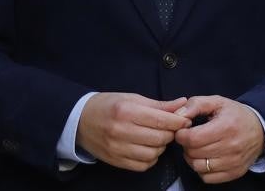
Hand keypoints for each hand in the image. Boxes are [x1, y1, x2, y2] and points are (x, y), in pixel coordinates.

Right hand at [75, 93, 189, 171]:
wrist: (79, 120)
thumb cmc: (108, 105)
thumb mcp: (131, 98)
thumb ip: (158, 104)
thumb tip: (183, 104)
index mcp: (126, 110)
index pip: (161, 120)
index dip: (178, 121)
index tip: (184, 120)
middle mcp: (121, 130)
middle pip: (160, 138)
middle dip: (170, 134)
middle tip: (169, 128)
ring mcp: (118, 148)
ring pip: (153, 154)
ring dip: (161, 147)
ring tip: (156, 138)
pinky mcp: (116, 161)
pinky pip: (143, 165)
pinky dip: (150, 158)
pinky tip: (147, 148)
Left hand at [173, 95, 264, 183]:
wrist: (260, 129)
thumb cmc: (236, 115)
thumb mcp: (217, 102)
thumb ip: (196, 104)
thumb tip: (179, 115)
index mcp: (226, 127)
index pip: (193, 138)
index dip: (181, 134)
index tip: (183, 130)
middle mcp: (231, 147)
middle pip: (194, 153)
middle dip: (185, 145)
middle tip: (190, 138)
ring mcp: (234, 162)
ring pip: (199, 167)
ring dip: (192, 158)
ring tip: (196, 148)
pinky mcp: (235, 172)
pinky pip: (208, 178)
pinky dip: (202, 170)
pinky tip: (205, 158)